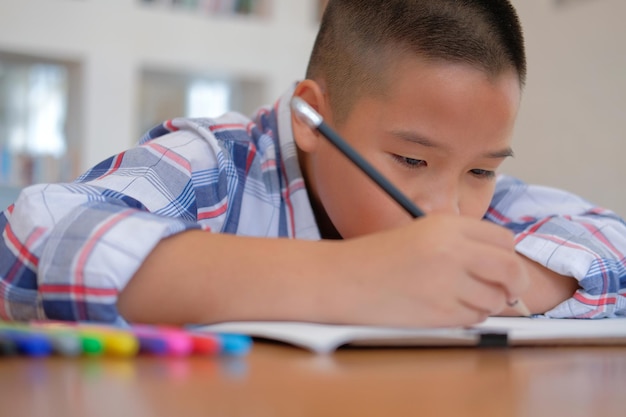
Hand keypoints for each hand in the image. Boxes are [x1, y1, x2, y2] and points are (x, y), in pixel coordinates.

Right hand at [329, 214, 529, 326]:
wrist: (343, 279)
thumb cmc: (377, 258)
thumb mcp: (421, 234)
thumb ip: (462, 244)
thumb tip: (505, 268)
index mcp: (447, 225)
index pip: (504, 241)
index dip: (507, 257)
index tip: (502, 268)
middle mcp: (452, 250)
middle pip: (511, 269)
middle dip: (514, 284)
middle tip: (507, 292)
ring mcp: (447, 282)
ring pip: (495, 299)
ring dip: (486, 303)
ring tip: (457, 297)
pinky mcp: (440, 312)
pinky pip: (474, 318)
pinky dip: (467, 316)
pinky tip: (443, 307)